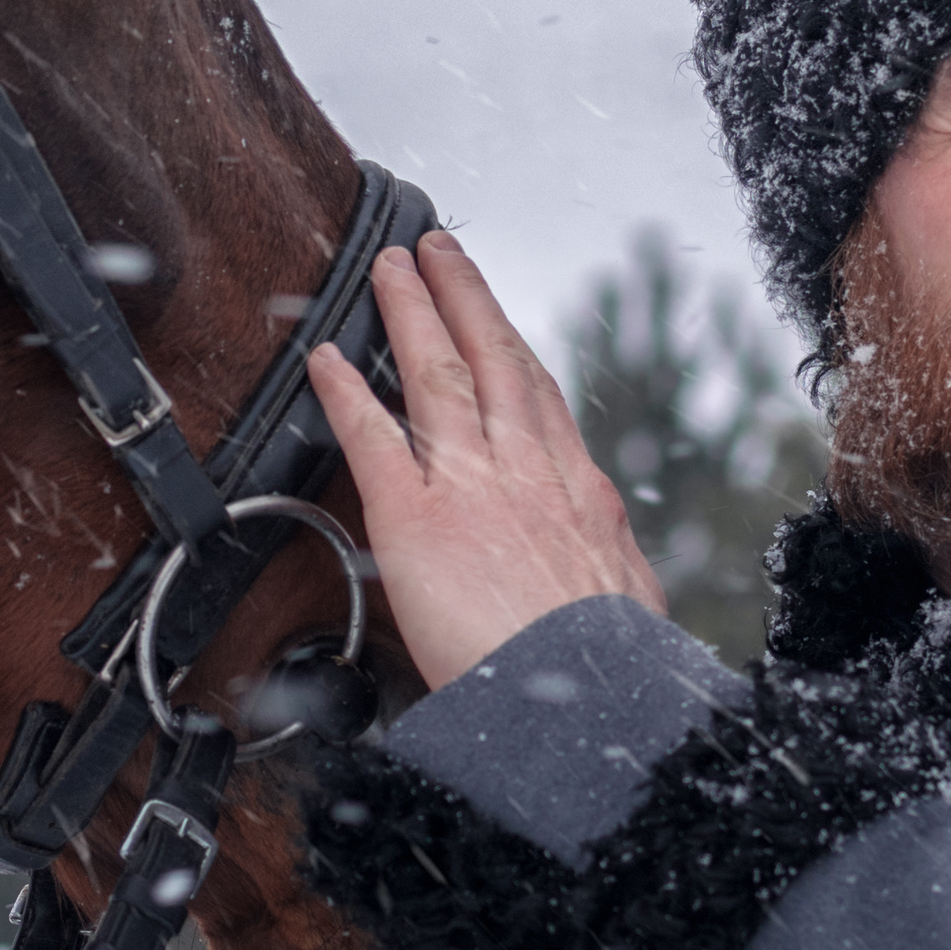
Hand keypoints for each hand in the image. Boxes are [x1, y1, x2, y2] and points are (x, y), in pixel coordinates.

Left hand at [307, 231, 666, 690]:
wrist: (591, 700)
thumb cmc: (610, 672)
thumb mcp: (627, 607)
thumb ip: (601, 576)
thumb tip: (608, 582)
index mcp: (580, 494)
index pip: (539, 399)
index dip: (513, 347)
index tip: (496, 317)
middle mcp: (530, 472)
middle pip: (493, 359)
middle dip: (463, 297)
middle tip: (438, 249)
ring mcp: (474, 486)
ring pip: (439, 375)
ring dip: (411, 312)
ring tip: (389, 267)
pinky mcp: (417, 518)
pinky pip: (373, 439)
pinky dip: (345, 393)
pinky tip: (323, 361)